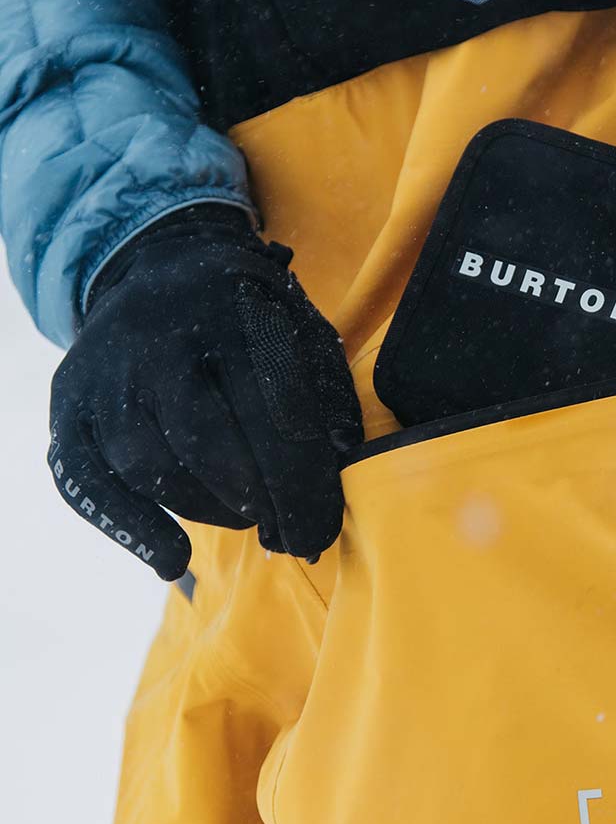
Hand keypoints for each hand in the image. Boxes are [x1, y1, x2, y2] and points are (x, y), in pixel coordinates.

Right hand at [48, 206, 362, 579]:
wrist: (159, 264)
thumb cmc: (247, 317)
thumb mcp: (302, 330)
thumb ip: (327, 397)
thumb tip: (339, 468)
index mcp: (232, 316)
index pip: (272, 415)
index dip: (299, 488)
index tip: (318, 534)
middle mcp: (159, 339)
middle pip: (205, 443)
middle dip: (254, 504)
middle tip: (283, 530)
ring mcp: (104, 372)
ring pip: (147, 466)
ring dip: (204, 510)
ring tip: (243, 517)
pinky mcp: (68, 402)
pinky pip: (83, 479)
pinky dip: (128, 528)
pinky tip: (172, 559)